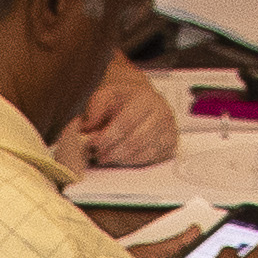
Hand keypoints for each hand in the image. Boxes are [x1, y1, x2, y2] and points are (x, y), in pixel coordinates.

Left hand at [63, 63, 185, 172]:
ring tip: (105, 157)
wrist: (141, 100)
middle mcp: (161, 113)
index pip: (126, 123)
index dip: (107, 137)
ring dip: (120, 159)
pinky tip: (120, 158)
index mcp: (145, 98)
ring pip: (143, 153)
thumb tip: (87, 128)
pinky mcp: (170, 144)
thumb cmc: (121, 100)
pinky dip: (131, 162)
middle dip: (112, 152)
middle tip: (97, 155)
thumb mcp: (105, 96)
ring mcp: (169, 130)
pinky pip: (150, 159)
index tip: (92, 144)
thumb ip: (94, 108)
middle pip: (135, 141)